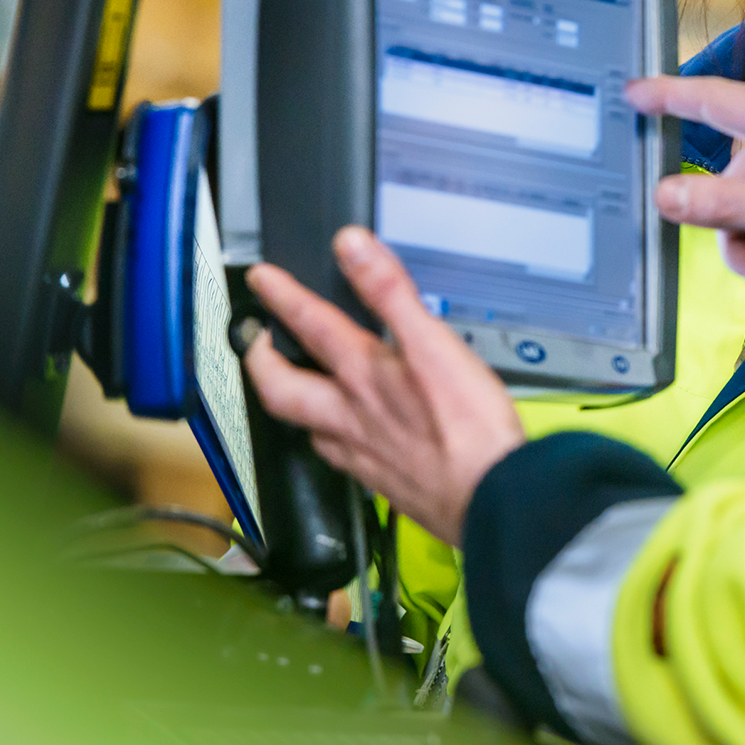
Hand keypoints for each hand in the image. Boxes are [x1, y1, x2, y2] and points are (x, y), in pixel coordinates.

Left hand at [241, 227, 524, 546]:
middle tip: (254, 345)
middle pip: (283, 389)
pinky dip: (332, 443)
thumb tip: (352, 246)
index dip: (283, 296)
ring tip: (290, 392)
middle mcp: (351, 416)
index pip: (311, 325)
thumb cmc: (468, 428)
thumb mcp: (434, 343)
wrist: (490, 497)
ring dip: (293, 406)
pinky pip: (339, 460)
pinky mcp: (382, 482)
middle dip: (261, 362)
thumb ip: (391, 291)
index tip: (262, 279)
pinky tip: (347, 443)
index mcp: (363, 376)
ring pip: (308, 429)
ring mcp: (362, 452)